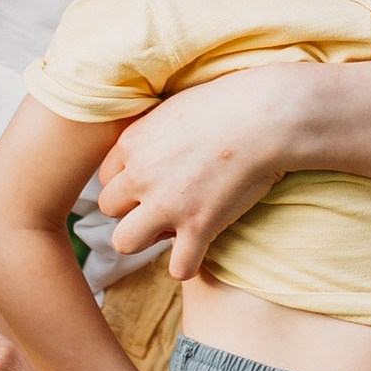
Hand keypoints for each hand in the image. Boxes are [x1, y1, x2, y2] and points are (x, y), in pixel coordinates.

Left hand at [96, 68, 306, 277]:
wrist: (264, 118)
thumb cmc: (228, 103)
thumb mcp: (175, 106)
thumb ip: (154, 129)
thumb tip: (155, 139)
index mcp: (133, 144)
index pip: (106, 178)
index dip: (129, 183)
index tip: (153, 182)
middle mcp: (141, 176)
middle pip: (109, 208)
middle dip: (132, 210)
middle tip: (163, 205)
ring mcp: (167, 205)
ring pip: (125, 242)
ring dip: (146, 240)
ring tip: (172, 230)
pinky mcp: (199, 226)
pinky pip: (178, 267)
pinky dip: (188, 264)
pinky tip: (199, 250)